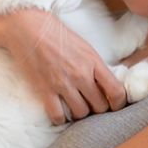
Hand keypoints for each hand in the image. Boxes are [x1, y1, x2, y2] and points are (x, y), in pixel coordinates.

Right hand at [1, 8, 126, 124]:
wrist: (28, 28)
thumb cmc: (56, 34)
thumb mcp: (83, 46)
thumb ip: (95, 66)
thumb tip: (105, 84)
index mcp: (93, 61)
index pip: (116, 91)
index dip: (119, 103)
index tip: (114, 105)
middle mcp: (80, 75)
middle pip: (100, 106)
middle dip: (98, 108)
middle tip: (91, 104)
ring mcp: (62, 83)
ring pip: (81, 113)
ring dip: (80, 113)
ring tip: (75, 107)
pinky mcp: (45, 90)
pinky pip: (57, 116)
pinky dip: (59, 118)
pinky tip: (59, 113)